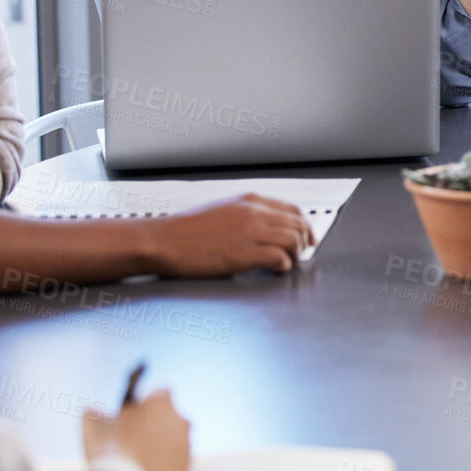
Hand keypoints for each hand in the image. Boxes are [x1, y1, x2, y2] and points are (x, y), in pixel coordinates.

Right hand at [83, 388, 192, 470]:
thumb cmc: (109, 450)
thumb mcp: (94, 424)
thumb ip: (99, 412)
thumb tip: (95, 411)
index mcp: (161, 403)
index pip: (159, 395)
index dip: (146, 405)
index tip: (134, 416)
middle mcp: (180, 420)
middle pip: (169, 419)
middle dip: (155, 426)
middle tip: (134, 441)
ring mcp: (186, 445)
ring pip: (174, 441)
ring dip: (161, 447)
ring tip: (138, 461)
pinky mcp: (186, 469)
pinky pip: (176, 462)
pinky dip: (165, 466)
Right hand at [147, 194, 313, 275]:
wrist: (164, 240)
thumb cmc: (186, 231)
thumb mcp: (222, 211)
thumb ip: (247, 215)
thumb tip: (267, 227)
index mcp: (250, 201)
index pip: (292, 209)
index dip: (305, 226)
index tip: (307, 238)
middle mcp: (254, 213)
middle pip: (298, 224)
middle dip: (303, 241)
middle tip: (298, 255)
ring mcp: (250, 232)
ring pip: (294, 240)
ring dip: (294, 254)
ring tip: (285, 263)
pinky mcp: (244, 254)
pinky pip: (280, 259)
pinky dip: (283, 266)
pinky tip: (273, 269)